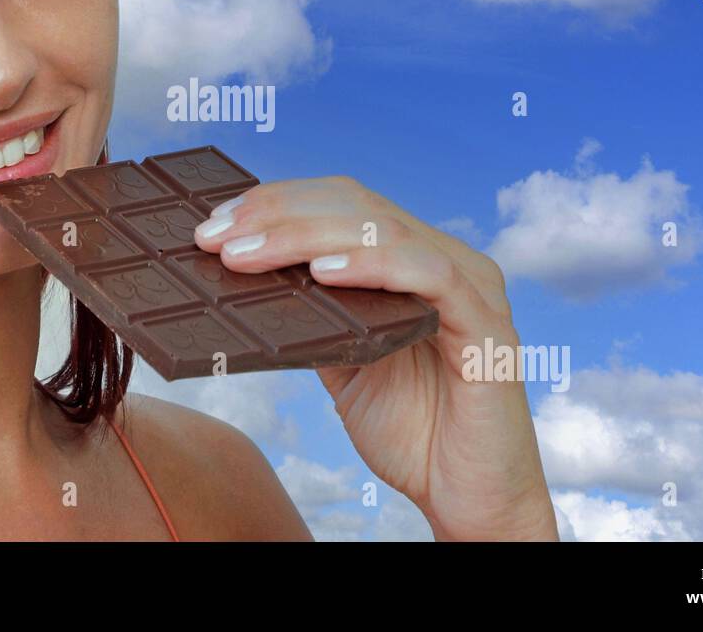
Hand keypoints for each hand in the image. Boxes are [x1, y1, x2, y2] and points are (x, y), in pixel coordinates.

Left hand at [193, 175, 557, 540]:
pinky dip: (372, 265)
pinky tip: (322, 273)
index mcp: (415, 260)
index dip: (279, 202)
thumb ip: (314, 317)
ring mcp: (473, 289)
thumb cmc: (413, 432)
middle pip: (358, 205)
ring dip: (304, 236)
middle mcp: (447, 261)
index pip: (344, 203)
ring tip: (246, 254)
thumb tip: (244, 280)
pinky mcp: (488, 329)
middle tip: (214, 235)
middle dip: (278, 213)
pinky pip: (430, 277)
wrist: (469, 500)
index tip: (218, 221)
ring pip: (386, 230)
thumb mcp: (344, 364)